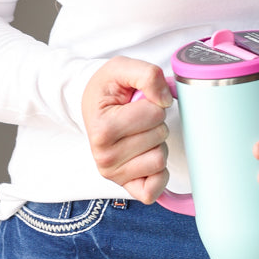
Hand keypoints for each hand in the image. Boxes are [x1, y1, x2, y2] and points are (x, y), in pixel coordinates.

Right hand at [81, 58, 172, 204]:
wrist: (92, 105)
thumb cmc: (107, 89)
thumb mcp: (122, 68)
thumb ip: (147, 74)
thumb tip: (165, 98)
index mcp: (102, 130)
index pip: (154, 112)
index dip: (153, 101)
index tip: (135, 101)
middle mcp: (104, 157)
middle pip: (160, 136)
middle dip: (156, 122)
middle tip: (137, 117)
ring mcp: (114, 175)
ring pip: (161, 160)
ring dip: (157, 143)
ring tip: (139, 133)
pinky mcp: (126, 187)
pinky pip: (155, 189)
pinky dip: (159, 173)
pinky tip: (146, 156)